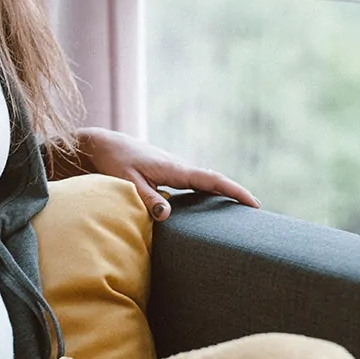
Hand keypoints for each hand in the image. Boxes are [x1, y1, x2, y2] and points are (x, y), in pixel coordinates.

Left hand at [75, 127, 260, 221]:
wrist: (103, 143)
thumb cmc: (114, 161)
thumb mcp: (127, 182)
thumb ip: (147, 199)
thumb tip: (168, 215)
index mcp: (175, 169)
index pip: (212, 180)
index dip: (234, 191)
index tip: (254, 203)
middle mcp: (179, 167)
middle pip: (214, 181)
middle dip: (235, 193)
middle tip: (256, 211)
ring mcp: (175, 169)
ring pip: (205, 181)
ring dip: (222, 193)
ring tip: (239, 211)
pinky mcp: (167, 173)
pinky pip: (193, 184)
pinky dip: (206, 192)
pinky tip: (209, 205)